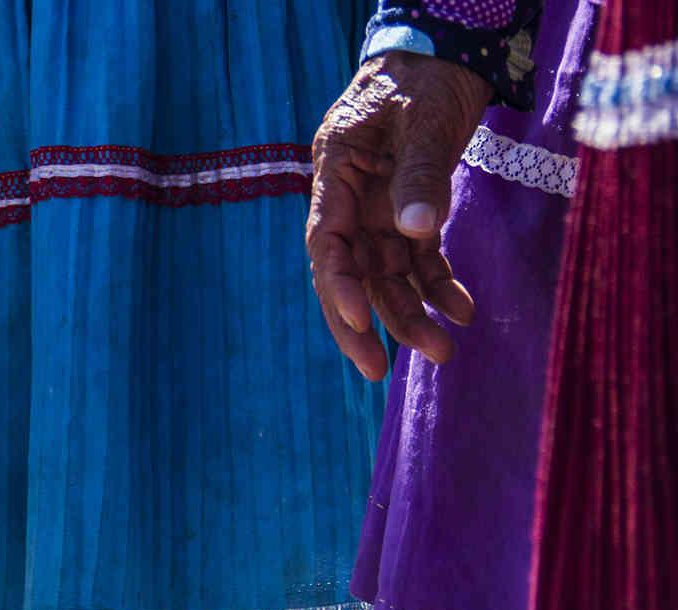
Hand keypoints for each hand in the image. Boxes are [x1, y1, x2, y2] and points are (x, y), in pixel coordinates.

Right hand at [307, 52, 491, 379]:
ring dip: (411, 315)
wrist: (443, 58)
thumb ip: (418, 174)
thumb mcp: (423, 121)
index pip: (326, 241)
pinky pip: (420, 263)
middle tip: (378, 370)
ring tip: (444, 352)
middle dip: (363, 324)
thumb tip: (417, 231)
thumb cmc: (423, 80)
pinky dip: (440, 288)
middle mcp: (350, 202)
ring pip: (387, 278)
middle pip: (349, 274)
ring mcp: (378, 212)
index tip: (359, 319)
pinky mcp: (408, 216)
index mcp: (335, 172)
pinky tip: (465, 312)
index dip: (338, 285)